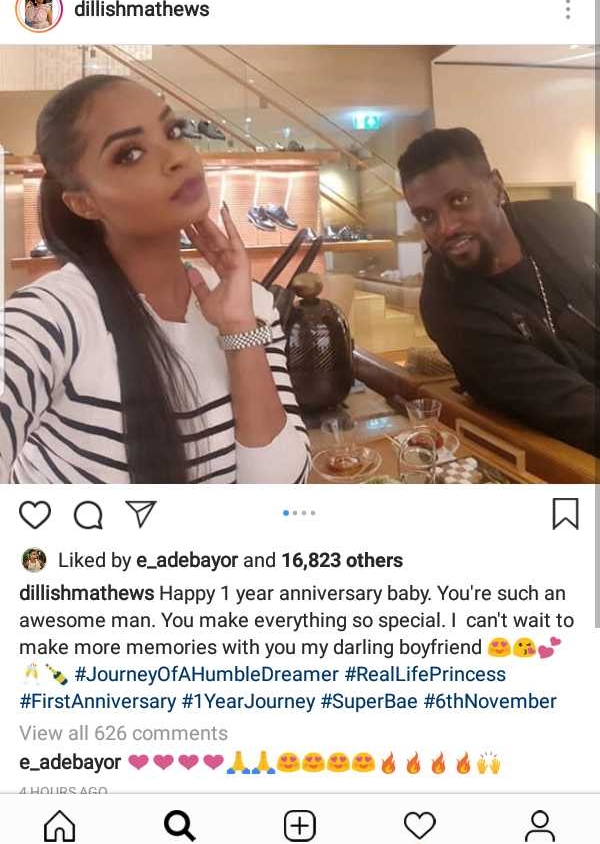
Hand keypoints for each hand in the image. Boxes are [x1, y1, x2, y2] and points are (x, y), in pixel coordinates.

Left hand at [184, 204, 255, 333]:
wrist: (232, 323)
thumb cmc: (223, 315)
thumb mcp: (204, 297)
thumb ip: (198, 283)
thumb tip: (190, 269)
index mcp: (222, 272)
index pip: (207, 251)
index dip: (196, 239)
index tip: (186, 228)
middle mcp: (230, 264)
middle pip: (213, 242)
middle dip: (202, 229)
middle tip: (190, 213)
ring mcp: (236, 262)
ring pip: (221, 239)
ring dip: (212, 225)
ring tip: (200, 210)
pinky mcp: (242, 262)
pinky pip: (235, 240)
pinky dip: (230, 226)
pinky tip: (224, 212)